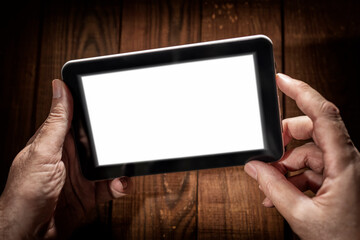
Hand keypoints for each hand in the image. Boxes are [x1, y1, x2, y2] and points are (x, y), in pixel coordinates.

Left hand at [0, 80, 131, 238]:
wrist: (30, 234)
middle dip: (114, 141)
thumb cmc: (25, 193)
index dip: (94, 109)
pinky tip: (119, 184)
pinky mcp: (90, 192)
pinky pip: (111, 184)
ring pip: (109, 162)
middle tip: (125, 141)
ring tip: (124, 167)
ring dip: (120, 165)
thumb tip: (59, 88)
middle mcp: (70, 156)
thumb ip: (57, 122)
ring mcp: (81, 175)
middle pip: (99, 140)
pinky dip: (120, 184)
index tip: (112, 102)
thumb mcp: (43, 152)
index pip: (77, 117)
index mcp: (56, 141)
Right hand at [244, 73, 359, 238]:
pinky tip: (280, 191)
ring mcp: (342, 168)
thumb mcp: (302, 215)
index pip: (323, 114)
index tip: (281, 80)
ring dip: (284, 165)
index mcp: (344, 162)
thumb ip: (273, 188)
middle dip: (283, 139)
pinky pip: (309, 166)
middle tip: (266, 155)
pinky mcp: (337, 177)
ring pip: (306, 150)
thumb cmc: (347, 238)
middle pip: (310, 129)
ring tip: (271, 185)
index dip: (301, 92)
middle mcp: (346, 159)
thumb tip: (254, 167)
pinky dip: (291, 175)